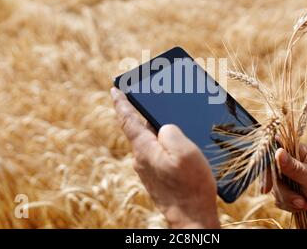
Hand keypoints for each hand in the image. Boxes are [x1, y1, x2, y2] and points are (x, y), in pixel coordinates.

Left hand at [110, 88, 219, 228]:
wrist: (192, 218)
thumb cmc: (190, 186)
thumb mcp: (184, 152)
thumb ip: (170, 133)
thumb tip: (164, 127)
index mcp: (144, 149)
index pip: (127, 120)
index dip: (121, 102)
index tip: (114, 89)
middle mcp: (142, 159)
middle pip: (139, 129)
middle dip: (143, 113)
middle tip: (151, 98)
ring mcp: (149, 169)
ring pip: (150, 141)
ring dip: (156, 129)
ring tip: (171, 119)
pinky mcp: (158, 177)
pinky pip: (157, 152)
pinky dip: (163, 143)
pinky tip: (178, 144)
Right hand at [265, 144, 306, 226]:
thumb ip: (294, 167)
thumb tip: (277, 151)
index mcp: (300, 152)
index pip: (275, 150)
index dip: (267, 165)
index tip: (267, 184)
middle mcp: (293, 164)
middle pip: (272, 173)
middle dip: (282, 191)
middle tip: (296, 201)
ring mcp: (291, 179)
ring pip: (276, 188)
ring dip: (288, 200)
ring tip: (305, 204)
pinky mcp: (291, 193)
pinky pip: (280, 199)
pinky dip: (289, 206)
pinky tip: (304, 207)